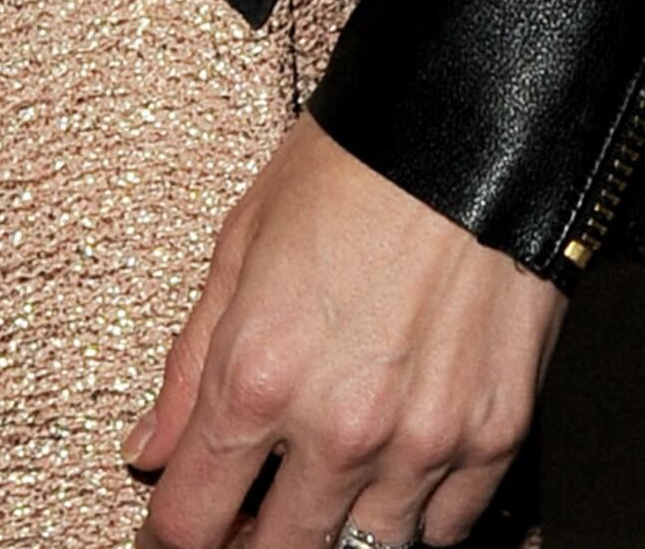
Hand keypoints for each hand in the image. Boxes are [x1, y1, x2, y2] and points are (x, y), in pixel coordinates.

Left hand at [131, 116, 558, 545]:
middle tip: (244, 520)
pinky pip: (448, 529)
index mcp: (258, 376)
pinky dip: (415, 516)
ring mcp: (422, 445)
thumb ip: (188, 366)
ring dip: (337, 532)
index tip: (171, 528)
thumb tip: (150, 446)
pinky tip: (391, 478)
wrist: (465, 136)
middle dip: (251, 545)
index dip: (172, 536)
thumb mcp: (236, 248)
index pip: (192, 521)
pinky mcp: (493, 442)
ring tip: (320, 492)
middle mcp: (339, 428)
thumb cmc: (350, 170)